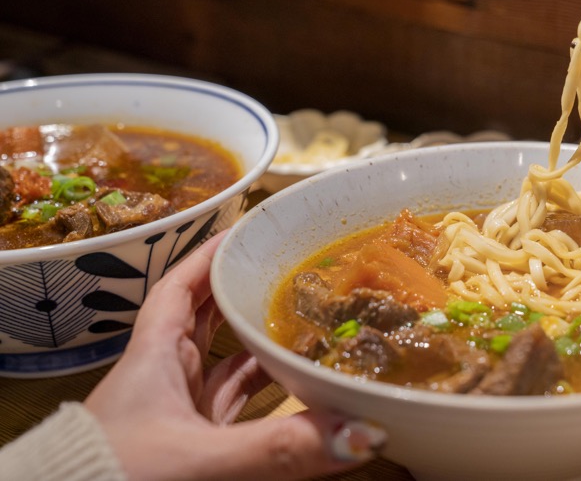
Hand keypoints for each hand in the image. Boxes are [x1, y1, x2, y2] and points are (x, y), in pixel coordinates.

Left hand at [84, 231, 385, 480]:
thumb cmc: (114, 475)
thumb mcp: (199, 458)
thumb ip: (277, 447)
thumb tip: (362, 431)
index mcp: (152, 357)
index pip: (180, 286)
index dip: (212, 254)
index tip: (248, 229)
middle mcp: (163, 376)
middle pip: (207, 316)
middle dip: (245, 289)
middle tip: (290, 267)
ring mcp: (176, 411)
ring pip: (224, 360)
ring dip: (259, 340)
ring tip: (306, 318)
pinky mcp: (190, 442)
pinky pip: (234, 402)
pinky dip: (264, 389)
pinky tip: (297, 385)